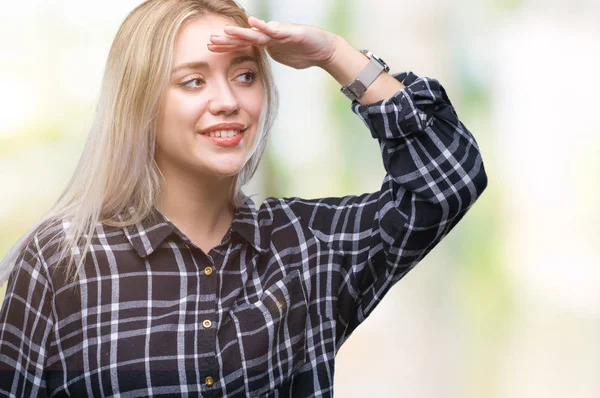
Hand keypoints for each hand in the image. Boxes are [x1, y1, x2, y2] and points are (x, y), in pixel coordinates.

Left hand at [207, 16, 337, 69]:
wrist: (324, 50)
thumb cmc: (304, 54)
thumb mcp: (282, 58)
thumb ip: (269, 57)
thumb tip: (259, 67)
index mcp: (266, 43)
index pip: (243, 45)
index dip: (227, 46)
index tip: (210, 48)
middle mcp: (270, 36)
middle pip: (245, 38)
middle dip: (228, 40)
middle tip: (210, 41)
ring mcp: (280, 33)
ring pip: (258, 33)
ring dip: (242, 32)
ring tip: (227, 30)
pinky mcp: (292, 33)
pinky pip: (277, 30)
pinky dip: (266, 27)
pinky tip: (255, 22)